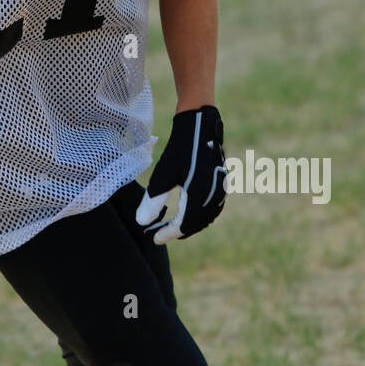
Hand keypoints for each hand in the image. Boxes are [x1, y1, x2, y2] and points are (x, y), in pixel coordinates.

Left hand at [135, 105, 226, 244]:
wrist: (200, 126)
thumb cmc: (180, 149)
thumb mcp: (162, 175)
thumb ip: (153, 200)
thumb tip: (141, 222)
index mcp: (199, 196)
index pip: (183, 225)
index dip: (168, 234)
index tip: (154, 239)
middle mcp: (213, 196)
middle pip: (197, 224)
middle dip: (179, 232)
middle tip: (161, 235)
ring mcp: (221, 190)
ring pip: (207, 217)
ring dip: (191, 225)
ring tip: (175, 227)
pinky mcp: (223, 183)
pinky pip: (214, 208)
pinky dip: (201, 216)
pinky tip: (191, 213)